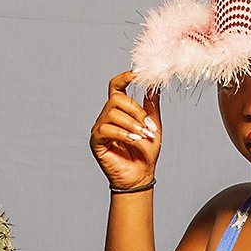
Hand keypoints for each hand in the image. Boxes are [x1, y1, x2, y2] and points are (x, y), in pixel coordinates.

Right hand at [89, 71, 161, 190]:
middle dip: (135, 111)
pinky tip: (133, 140)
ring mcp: (99, 128)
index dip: (125, 78)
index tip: (138, 74)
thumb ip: (151, 105)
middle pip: (116, 99)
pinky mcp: (96, 141)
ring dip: (132, 124)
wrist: (141, 176)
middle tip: (148, 126)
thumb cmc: (145, 153)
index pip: (116, 87)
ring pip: (112, 113)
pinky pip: (106, 129)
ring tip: (143, 136)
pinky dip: (123, 133)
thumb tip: (154, 85)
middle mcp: (106, 117)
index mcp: (119, 111)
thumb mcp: (153, 125)